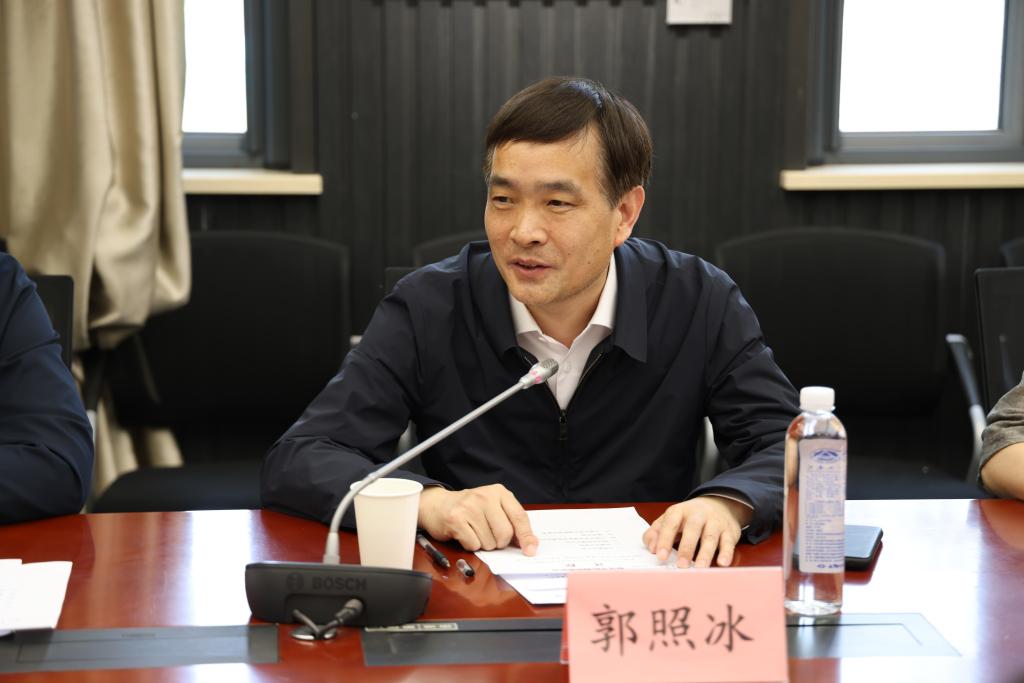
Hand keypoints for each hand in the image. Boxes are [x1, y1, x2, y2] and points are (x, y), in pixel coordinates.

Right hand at [418, 484, 537, 554]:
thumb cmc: (471, 509)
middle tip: (489, 534)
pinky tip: (465, 534)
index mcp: (499, 492)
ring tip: (474, 531)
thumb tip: (529, 544)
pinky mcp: (456, 519)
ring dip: (484, 544)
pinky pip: (473, 545)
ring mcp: (469, 507)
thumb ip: (511, 522)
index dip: (526, 536)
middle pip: (505, 533)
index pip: (519, 516)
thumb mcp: (494, 508)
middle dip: (499, 542)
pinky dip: (471, 545)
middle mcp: (485, 497)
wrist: (438, 504)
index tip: (530, 550)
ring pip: (489, 542)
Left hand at [642, 496, 751, 567]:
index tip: (660, 555)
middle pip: (692, 529)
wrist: (719, 504)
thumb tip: (652, 548)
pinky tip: (722, 563)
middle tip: (681, 566)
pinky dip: (726, 553)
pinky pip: (728, 542)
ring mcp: (715, 522)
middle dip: (687, 548)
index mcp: (680, 511)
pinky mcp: (729, 532)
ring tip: (699, 568)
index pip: (670, 524)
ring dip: (705, 554)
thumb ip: (655, 532)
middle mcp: (698, 515)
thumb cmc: (689, 517)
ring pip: (710, 537)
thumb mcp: (670, 519)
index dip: (664, 539)